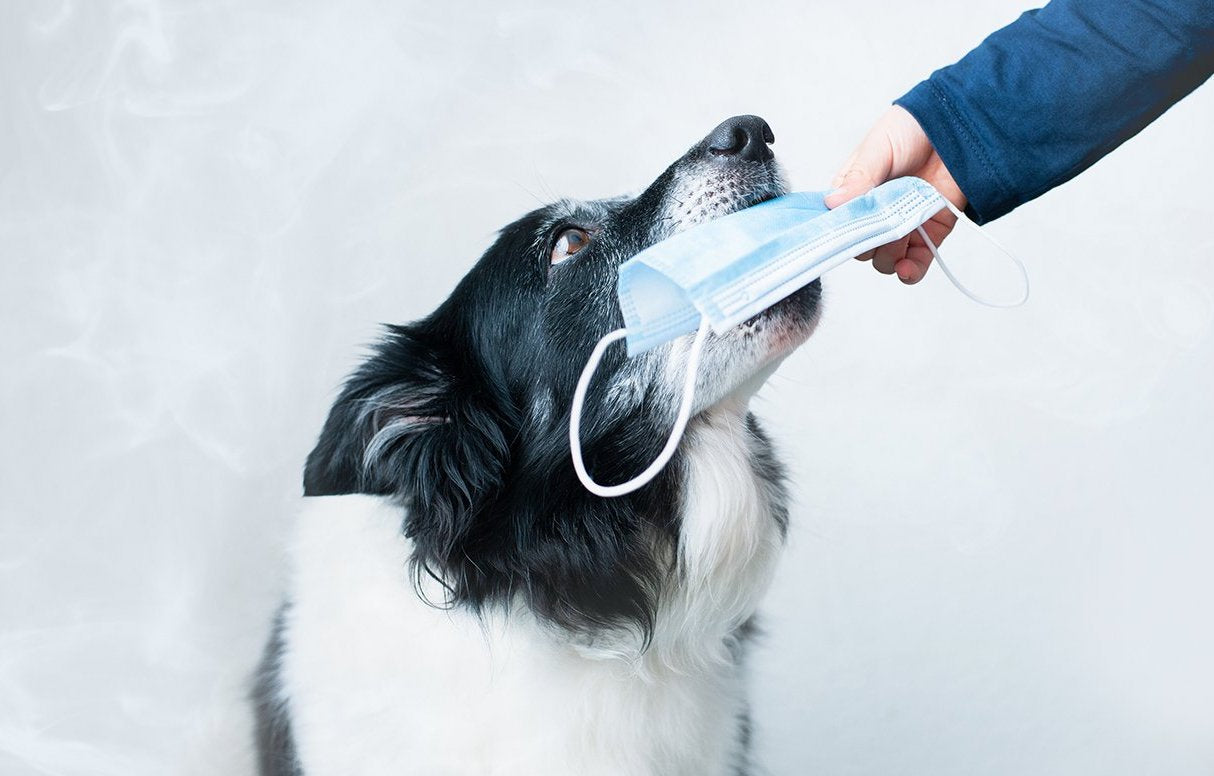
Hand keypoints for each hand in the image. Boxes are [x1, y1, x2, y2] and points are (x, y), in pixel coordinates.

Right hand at [825, 106, 964, 284]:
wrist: (960, 124)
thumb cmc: (913, 128)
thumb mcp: (878, 149)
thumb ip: (858, 180)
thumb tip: (830, 204)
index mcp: (856, 192)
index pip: (838, 222)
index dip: (838, 231)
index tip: (841, 231)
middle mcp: (876, 212)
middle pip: (860, 246)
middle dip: (866, 243)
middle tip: (877, 226)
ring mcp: (903, 224)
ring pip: (884, 259)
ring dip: (888, 255)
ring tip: (897, 235)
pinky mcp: (930, 233)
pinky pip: (915, 264)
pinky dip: (909, 272)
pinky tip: (905, 268)